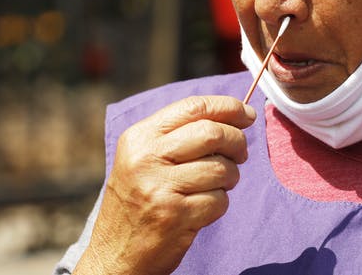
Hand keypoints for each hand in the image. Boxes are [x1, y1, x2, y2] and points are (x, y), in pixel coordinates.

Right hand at [73, 95, 255, 274]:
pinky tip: (204, 206)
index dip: (227, 107)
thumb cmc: (137, 200)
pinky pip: (219, 200)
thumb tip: (233, 115)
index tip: (247, 114)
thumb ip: (179, 134)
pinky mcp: (176, 216)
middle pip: (212, 133)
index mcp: (139, 138)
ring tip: (219, 183)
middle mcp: (146, 159)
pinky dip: (221, 202)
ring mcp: (160, 188)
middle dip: (237, 141)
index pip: (193, 107)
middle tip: (241, 153)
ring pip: (221, 168)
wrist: (114, 255)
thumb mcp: (142, 158)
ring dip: (231, 176)